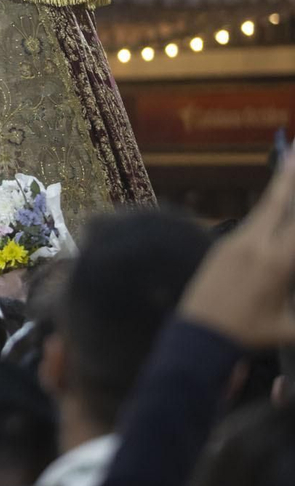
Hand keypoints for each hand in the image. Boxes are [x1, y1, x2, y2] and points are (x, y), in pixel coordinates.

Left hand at [178, 153, 294, 346]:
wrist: (200, 333)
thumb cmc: (249, 333)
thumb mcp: (288, 327)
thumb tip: (290, 283)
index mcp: (276, 262)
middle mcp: (255, 245)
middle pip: (277, 204)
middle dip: (289, 178)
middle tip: (294, 152)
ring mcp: (235, 243)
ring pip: (262, 211)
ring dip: (277, 192)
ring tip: (288, 170)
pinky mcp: (222, 247)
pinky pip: (250, 224)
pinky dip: (266, 212)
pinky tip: (274, 207)